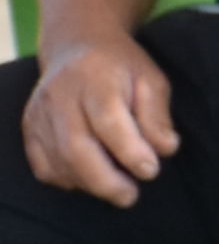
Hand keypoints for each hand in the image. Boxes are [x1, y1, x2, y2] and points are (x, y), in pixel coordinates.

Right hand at [18, 33, 176, 201]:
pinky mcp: (29, 128)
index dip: (129, 150)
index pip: (108, 120)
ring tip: (117, 189)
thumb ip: (157, 114)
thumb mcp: (151, 79)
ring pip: (58, 160)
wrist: (78, 46)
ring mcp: (39, 113)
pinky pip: (43, 166)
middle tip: (130, 196)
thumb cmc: (122, 67)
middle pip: (75, 146)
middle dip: (105, 180)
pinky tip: (89, 180)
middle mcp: (59, 95)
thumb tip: (164, 149)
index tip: (150, 170)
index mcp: (94, 78)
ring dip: (89, 184)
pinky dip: (67, 180)